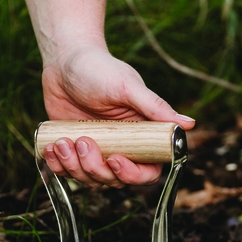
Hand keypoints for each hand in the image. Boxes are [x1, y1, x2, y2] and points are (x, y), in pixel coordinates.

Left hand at [41, 45, 194, 187]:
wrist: (64, 61)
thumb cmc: (99, 68)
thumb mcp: (128, 87)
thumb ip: (155, 108)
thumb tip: (190, 125)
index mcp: (140, 137)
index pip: (146, 172)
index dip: (132, 175)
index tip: (114, 159)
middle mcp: (120, 148)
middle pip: (114, 180)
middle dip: (95, 168)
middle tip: (82, 141)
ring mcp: (95, 152)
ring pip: (89, 179)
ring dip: (74, 167)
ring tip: (62, 141)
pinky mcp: (73, 151)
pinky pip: (67, 172)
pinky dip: (57, 165)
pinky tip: (51, 148)